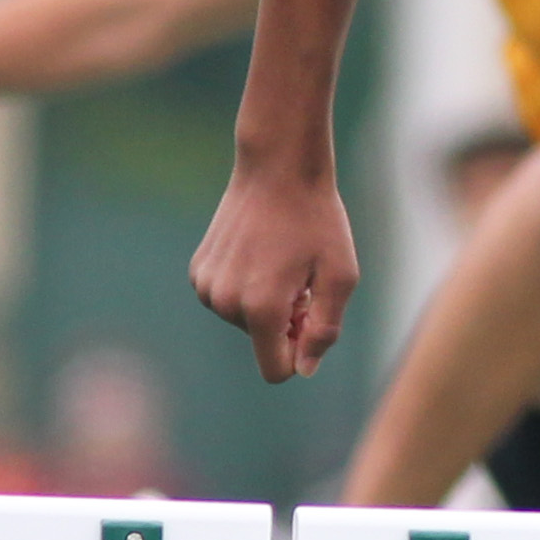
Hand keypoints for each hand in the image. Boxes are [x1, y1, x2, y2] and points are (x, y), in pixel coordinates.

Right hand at [191, 162, 358, 382]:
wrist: (278, 169)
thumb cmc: (318, 221)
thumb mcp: (341, 276)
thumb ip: (325, 329)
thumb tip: (305, 369)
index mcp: (261, 308)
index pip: (276, 370)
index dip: (300, 355)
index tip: (313, 319)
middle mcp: (225, 302)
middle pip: (263, 342)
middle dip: (286, 322)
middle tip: (303, 279)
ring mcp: (206, 286)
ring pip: (245, 322)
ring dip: (267, 303)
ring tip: (283, 263)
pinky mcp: (198, 271)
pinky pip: (228, 300)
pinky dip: (247, 287)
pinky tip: (261, 254)